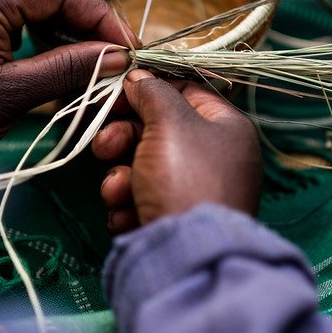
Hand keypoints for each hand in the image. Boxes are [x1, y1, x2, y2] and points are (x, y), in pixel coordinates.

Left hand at [0, 0, 135, 174]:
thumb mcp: (12, 95)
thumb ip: (68, 67)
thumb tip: (116, 55)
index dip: (100, 17)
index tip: (127, 47)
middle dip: (81, 9)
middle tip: (108, 47)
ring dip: (56, 4)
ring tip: (80, 41)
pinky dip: (30, 9)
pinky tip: (45, 38)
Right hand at [92, 70, 261, 233]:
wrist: (189, 255)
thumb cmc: (187, 178)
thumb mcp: (170, 122)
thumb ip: (152, 93)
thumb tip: (140, 77)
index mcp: (226, 128)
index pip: (184, 92)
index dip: (147, 90)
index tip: (116, 93)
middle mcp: (215, 157)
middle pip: (158, 131)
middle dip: (123, 139)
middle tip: (104, 147)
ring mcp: (195, 190)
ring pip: (143, 167)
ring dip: (120, 177)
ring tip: (119, 192)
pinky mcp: (175, 219)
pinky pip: (142, 199)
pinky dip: (128, 205)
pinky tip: (127, 215)